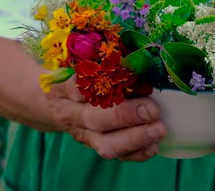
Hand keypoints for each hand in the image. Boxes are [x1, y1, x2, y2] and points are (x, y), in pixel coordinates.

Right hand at [45, 76, 166, 161]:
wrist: (56, 105)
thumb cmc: (76, 79)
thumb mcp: (80, 67)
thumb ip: (102, 65)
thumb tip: (137, 59)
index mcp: (63, 90)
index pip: (79, 88)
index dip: (104, 86)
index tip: (128, 79)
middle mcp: (70, 115)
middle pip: (94, 119)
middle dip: (126, 116)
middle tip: (152, 109)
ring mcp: (83, 135)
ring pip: (105, 144)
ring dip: (135, 138)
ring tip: (158, 129)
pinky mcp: (95, 147)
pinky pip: (117, 156)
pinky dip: (137, 153)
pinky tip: (154, 145)